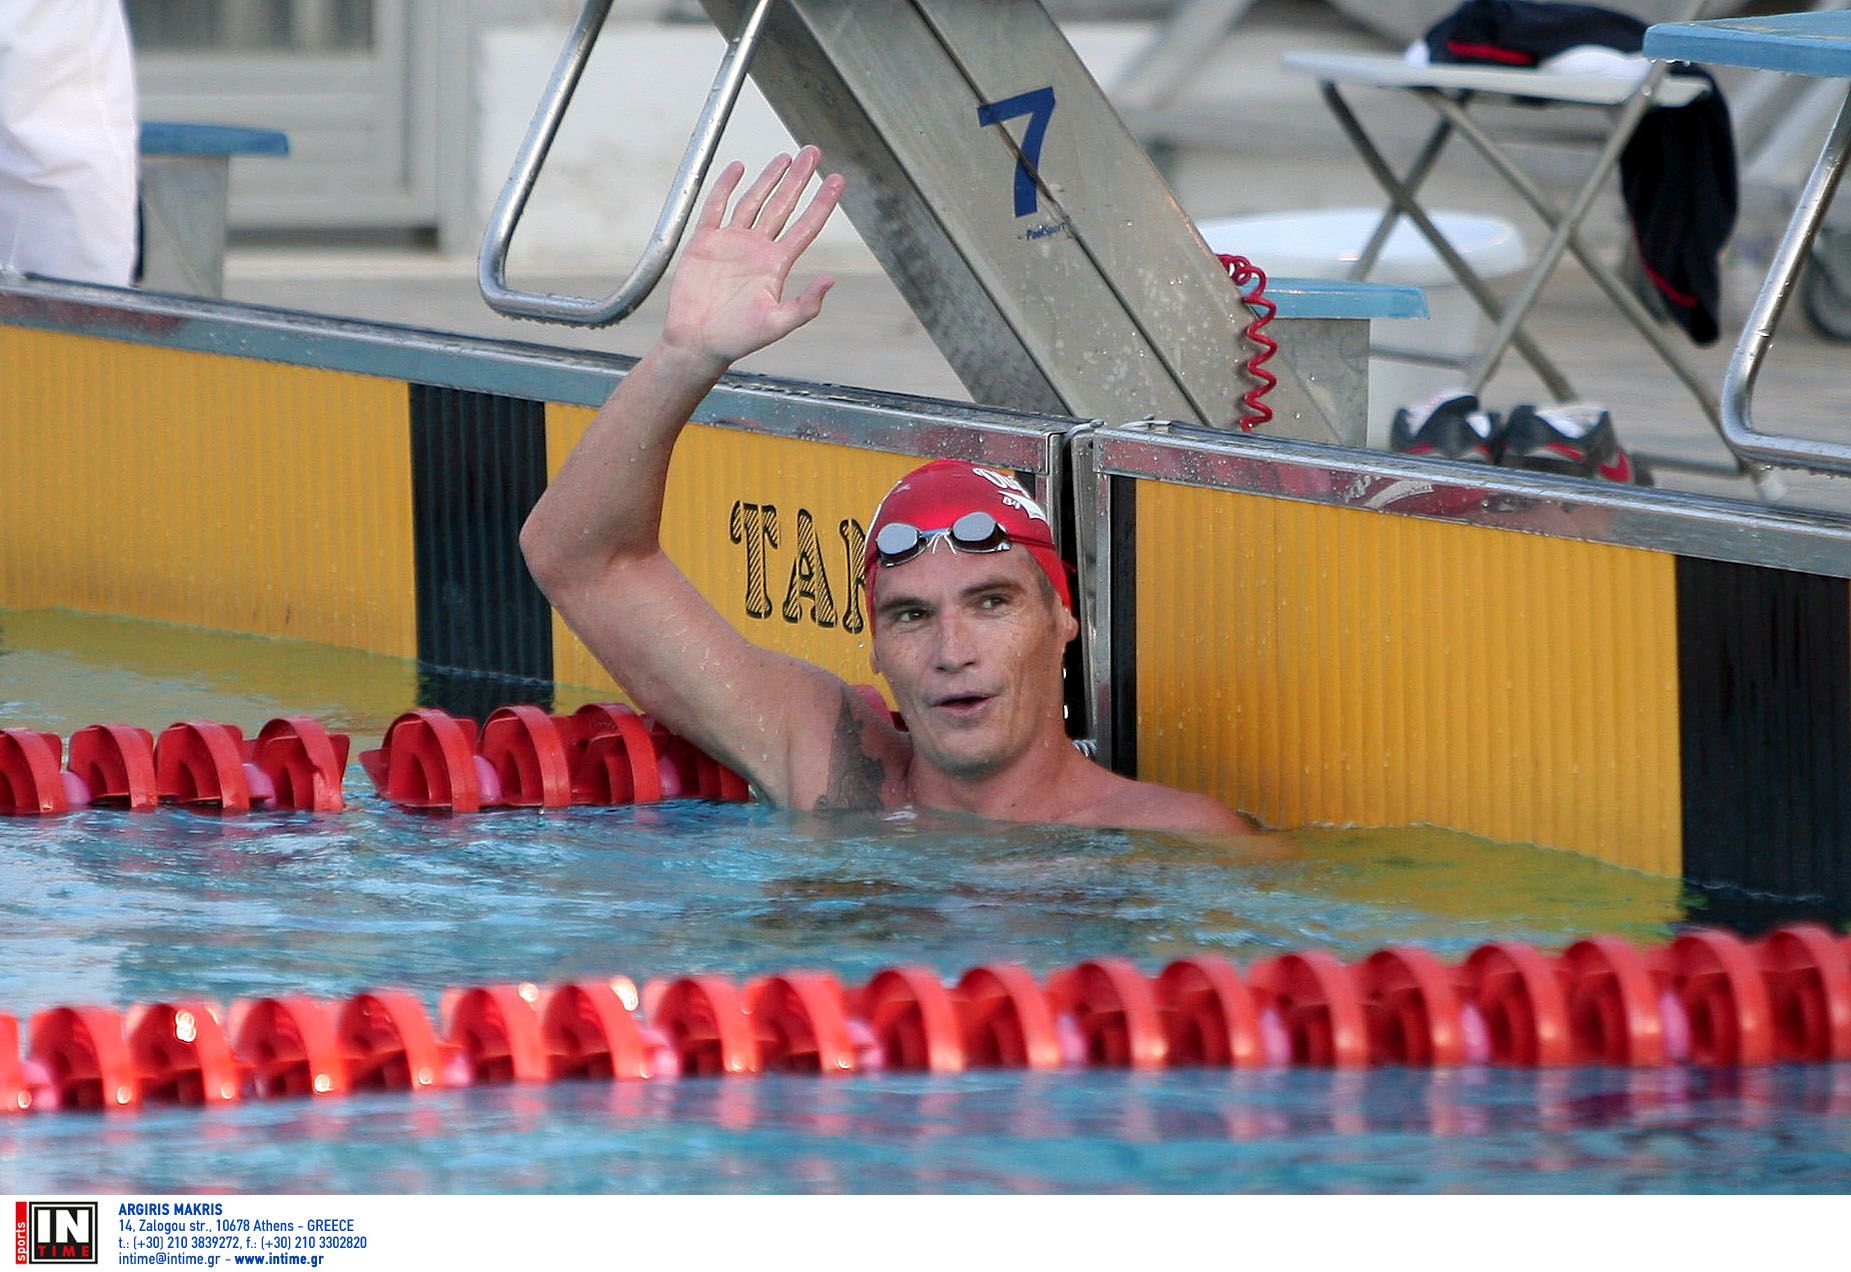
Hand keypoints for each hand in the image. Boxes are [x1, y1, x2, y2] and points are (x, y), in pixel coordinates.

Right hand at [660, 146, 842, 373]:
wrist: (697, 342)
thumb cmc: (737, 339)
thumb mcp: (777, 325)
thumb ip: (805, 306)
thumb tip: (831, 281)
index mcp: (776, 265)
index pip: (806, 226)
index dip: (822, 202)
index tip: (838, 179)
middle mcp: (757, 248)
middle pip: (783, 205)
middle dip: (799, 178)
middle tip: (812, 152)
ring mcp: (731, 242)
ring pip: (754, 201)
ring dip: (769, 178)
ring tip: (785, 157)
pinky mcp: (705, 242)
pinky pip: (716, 207)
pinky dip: (726, 186)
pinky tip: (739, 168)